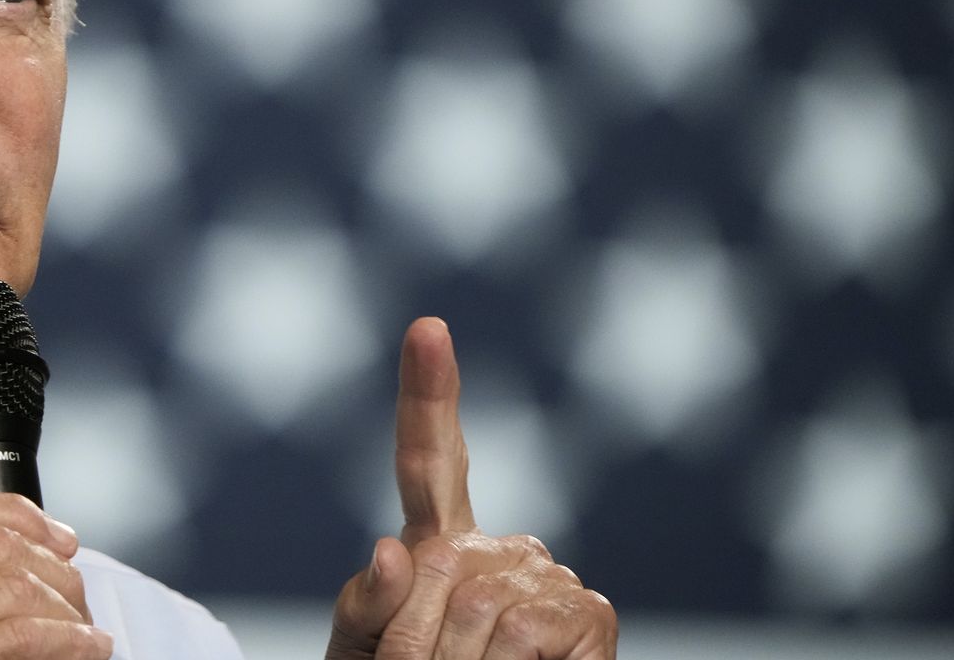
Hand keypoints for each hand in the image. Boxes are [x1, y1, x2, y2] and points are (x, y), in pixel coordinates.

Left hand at [325, 318, 617, 659]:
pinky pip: (527, 634)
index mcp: (437, 546)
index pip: (430, 460)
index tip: (428, 327)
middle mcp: (499, 549)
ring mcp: (549, 577)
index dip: (428, 393)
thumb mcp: (362, 657)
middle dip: (410, 638)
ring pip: (476, 607)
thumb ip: (363, 609)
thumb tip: (390, 550)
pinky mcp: (592, 616)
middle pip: (434, 566)